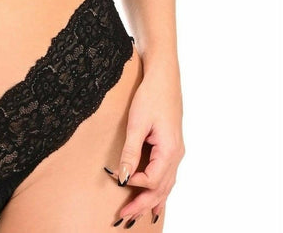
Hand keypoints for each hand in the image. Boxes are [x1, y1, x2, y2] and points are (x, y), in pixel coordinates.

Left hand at [104, 67, 184, 224]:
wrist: (163, 76)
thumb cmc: (151, 95)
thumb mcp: (137, 123)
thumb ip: (131, 152)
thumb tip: (124, 177)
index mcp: (170, 150)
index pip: (153, 181)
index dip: (135, 185)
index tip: (118, 182)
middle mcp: (176, 155)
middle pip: (161, 189)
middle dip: (142, 204)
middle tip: (124, 218)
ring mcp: (176, 151)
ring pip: (166, 185)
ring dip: (152, 200)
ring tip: (139, 216)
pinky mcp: (171, 146)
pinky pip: (167, 175)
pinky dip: (160, 191)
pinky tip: (156, 201)